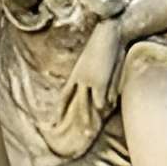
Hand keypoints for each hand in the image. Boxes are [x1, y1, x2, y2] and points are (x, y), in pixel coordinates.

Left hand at [60, 17, 121, 138]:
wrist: (111, 31)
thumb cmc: (107, 45)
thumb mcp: (97, 63)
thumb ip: (99, 81)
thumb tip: (108, 101)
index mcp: (76, 74)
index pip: (64, 95)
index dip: (59, 110)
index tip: (55, 121)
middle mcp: (79, 78)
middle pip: (74, 103)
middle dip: (73, 120)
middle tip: (70, 134)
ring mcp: (88, 80)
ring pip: (86, 105)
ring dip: (88, 120)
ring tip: (88, 134)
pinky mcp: (99, 81)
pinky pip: (101, 99)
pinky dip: (106, 104)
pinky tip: (108, 111)